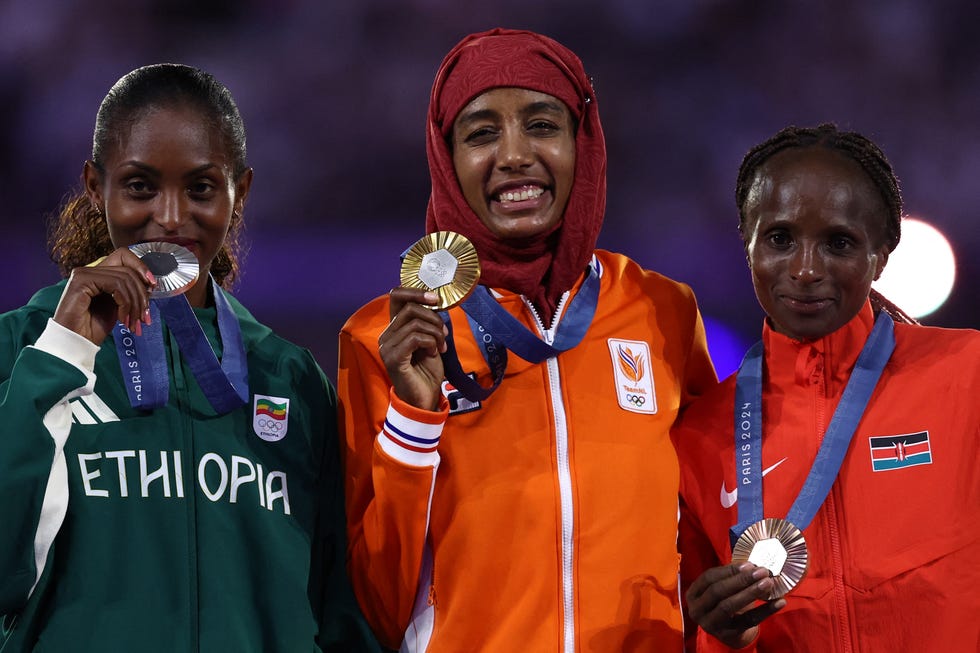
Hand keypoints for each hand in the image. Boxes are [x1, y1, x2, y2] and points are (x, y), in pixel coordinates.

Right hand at [53, 247, 156, 345]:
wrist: (76, 343)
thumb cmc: (93, 328)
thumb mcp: (118, 306)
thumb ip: (129, 291)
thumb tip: (150, 283)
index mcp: (98, 273)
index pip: (124, 256)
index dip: (141, 267)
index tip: (153, 287)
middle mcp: (89, 270)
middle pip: (128, 270)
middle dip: (142, 296)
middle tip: (144, 318)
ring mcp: (84, 274)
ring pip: (125, 278)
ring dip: (135, 304)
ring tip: (134, 323)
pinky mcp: (81, 281)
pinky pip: (115, 285)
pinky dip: (125, 303)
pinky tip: (122, 319)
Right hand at [379, 288, 447, 410]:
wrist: (423, 399)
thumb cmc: (426, 371)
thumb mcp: (430, 341)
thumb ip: (428, 322)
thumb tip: (436, 302)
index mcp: (394, 328)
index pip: (397, 296)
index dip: (416, 292)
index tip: (436, 299)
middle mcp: (386, 335)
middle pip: (410, 308)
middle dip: (434, 318)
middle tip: (444, 334)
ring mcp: (387, 346)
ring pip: (415, 323)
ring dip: (435, 333)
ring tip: (440, 347)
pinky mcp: (393, 358)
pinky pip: (415, 338)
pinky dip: (430, 343)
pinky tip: (434, 353)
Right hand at [686, 562, 786, 648]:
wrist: (728, 631)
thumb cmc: (723, 602)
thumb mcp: (720, 588)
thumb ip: (731, 577)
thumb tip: (753, 565)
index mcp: (693, 594)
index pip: (709, 578)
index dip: (728, 570)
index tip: (749, 564)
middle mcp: (697, 610)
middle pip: (718, 591)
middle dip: (741, 580)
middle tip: (761, 571)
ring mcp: (711, 624)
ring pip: (730, 606)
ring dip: (751, 592)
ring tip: (768, 583)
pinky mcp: (728, 634)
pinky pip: (748, 621)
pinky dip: (765, 610)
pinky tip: (779, 602)